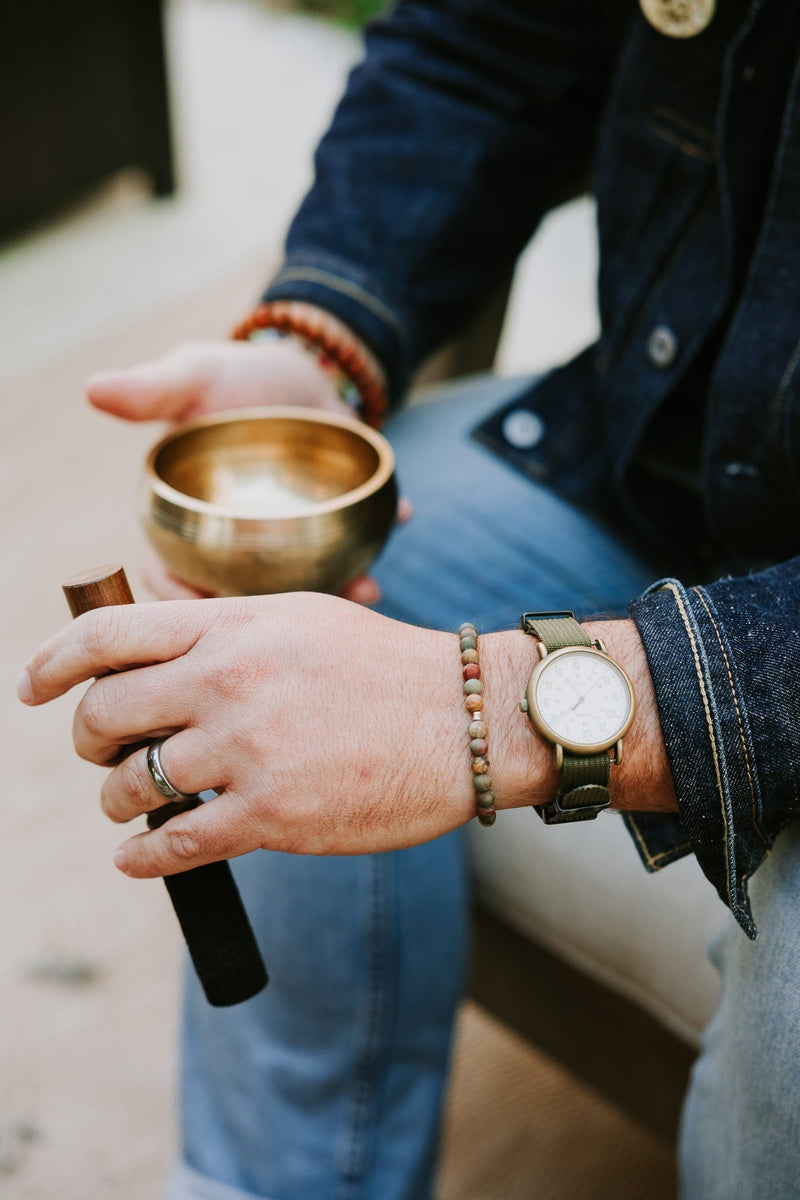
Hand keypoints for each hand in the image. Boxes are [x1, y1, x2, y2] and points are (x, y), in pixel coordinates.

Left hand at [18, 593, 477, 874]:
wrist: (466, 719)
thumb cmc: (385, 667)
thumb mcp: (297, 618)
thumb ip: (221, 632)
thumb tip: (151, 657)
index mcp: (230, 627)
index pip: (105, 635)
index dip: (50, 662)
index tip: (30, 687)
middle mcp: (226, 682)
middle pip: (102, 716)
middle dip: (87, 742)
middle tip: (103, 754)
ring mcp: (246, 751)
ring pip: (126, 788)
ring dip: (115, 803)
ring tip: (131, 805)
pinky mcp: (270, 817)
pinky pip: (170, 845)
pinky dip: (141, 858)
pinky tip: (139, 857)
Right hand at [88, 337, 408, 602]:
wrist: (302, 368)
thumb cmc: (233, 377)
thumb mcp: (194, 377)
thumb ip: (151, 390)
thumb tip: (94, 388)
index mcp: (185, 527)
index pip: (169, 578)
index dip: (178, 604)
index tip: (208, 617)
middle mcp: (235, 550)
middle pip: (240, 601)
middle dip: (265, 623)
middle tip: (295, 626)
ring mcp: (287, 550)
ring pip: (301, 589)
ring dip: (334, 591)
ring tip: (365, 585)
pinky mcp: (331, 538)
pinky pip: (351, 554)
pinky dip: (376, 544)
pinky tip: (401, 522)